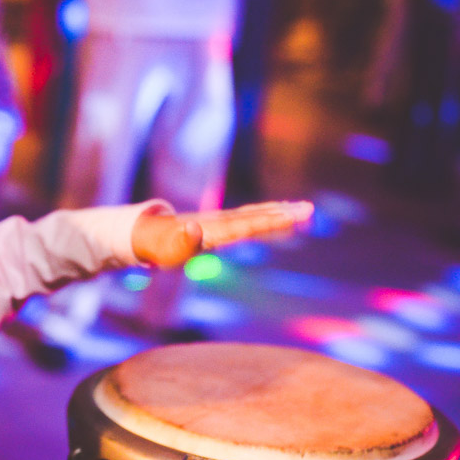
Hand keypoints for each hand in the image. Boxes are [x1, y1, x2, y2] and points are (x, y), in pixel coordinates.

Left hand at [131, 200, 313, 267]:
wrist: (151, 233)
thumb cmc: (161, 247)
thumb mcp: (168, 249)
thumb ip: (181, 241)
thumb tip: (194, 228)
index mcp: (213, 230)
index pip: (245, 226)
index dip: (267, 222)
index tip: (289, 217)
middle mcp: (221, 222)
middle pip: (256, 216)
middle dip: (282, 214)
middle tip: (309, 210)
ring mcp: (223, 221)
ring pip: (256, 214)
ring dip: (279, 212)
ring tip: (305, 209)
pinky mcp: (223, 224)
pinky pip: (251, 217)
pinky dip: (268, 214)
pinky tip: (282, 213)